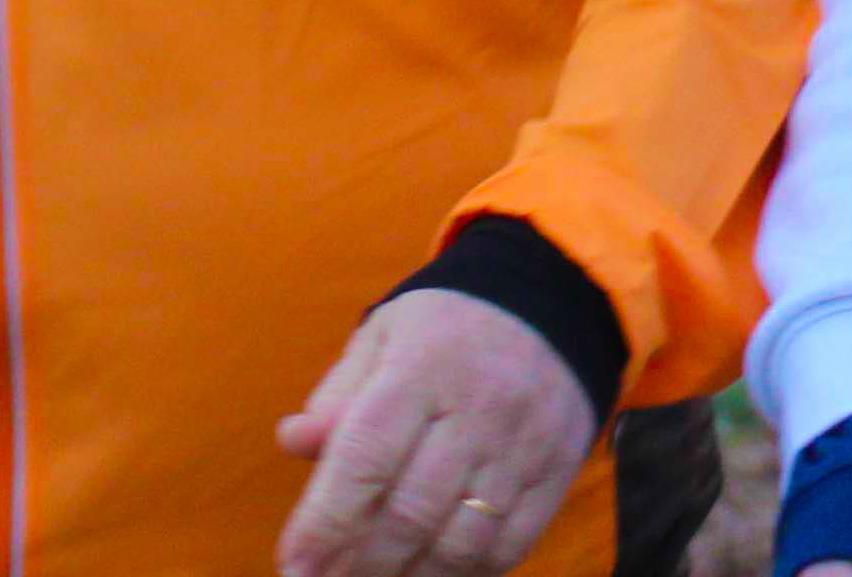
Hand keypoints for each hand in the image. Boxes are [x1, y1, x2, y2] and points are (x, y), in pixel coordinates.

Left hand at [274, 286, 598, 576]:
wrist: (552, 301)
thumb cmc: (445, 331)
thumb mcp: (384, 338)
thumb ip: (337, 396)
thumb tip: (295, 442)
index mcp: (422, 366)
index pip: (366, 455)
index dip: (326, 521)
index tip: (295, 566)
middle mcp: (478, 407)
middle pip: (413, 512)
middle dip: (362, 564)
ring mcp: (524, 443)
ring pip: (463, 541)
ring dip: (412, 576)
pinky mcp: (557, 471)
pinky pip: (510, 545)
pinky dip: (467, 573)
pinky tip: (433, 571)